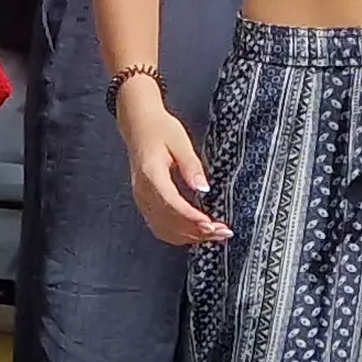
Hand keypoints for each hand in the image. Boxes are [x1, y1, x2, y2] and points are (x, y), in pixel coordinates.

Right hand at [121, 82, 227, 245]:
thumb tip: (204, 188)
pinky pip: (160, 226)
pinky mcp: (144, 202)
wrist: (139, 125)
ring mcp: (141, 199)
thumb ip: (191, 166)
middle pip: (169, 221)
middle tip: (223, 232)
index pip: (171, 203)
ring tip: (214, 234)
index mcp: (150, 174)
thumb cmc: (159, 130)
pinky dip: (179, 234)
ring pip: (165, 229)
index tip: (211, 225)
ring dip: (190, 236)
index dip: (191, 217)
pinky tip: (195, 233)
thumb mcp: (180, 142)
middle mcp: (142, 191)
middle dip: (197, 231)